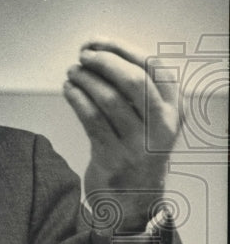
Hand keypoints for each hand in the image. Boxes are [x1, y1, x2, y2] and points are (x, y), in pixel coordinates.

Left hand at [63, 39, 179, 229]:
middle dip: (104, 62)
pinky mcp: (113, 157)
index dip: (123, 49)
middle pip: (133, 81)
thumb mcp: (152, 121)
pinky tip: (68, 90)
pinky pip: (91, 119)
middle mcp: (161, 126)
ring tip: (72, 72)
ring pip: (109, 99)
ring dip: (85, 79)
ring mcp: (138, 143)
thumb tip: (100, 52)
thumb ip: (137, 91)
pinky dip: (76, 98)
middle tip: (83, 55)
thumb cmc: (137, 151)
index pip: (155, 68)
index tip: (98, 41)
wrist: (134, 201)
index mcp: (175, 110)